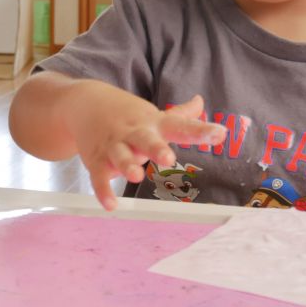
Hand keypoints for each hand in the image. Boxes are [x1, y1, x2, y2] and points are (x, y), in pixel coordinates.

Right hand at [66, 85, 225, 210]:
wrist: (85, 104)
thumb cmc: (127, 114)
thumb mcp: (152, 113)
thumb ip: (180, 114)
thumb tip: (201, 101)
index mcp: (153, 123)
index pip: (180, 126)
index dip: (200, 131)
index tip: (220, 134)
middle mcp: (134, 134)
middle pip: (146, 140)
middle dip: (156, 149)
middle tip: (167, 158)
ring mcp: (114, 146)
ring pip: (120, 157)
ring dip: (127, 166)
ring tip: (136, 176)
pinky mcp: (97, 160)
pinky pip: (99, 177)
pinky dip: (104, 190)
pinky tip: (111, 205)